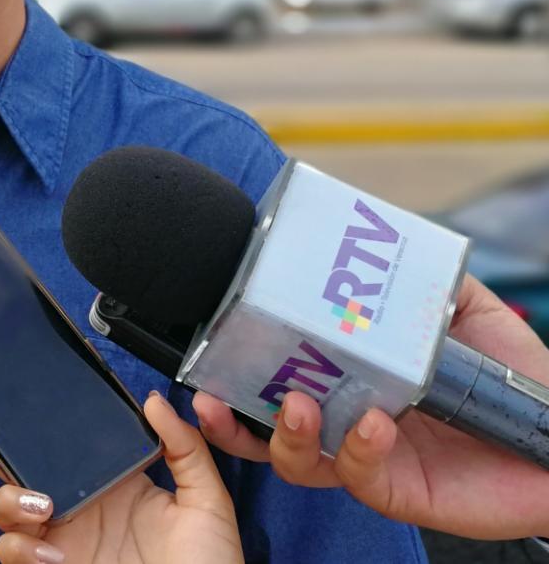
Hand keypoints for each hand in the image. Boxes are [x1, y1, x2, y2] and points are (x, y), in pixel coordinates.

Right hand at [0, 391, 242, 563]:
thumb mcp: (206, 501)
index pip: (59, 439)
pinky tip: (51, 552)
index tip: (7, 383)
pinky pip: (14, 553)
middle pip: (14, 464)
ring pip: (5, 508)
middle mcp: (77, 505)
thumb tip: (154, 400)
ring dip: (10, 498)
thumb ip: (184, 447)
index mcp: (108, 480)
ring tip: (40, 506)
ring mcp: (61, 542)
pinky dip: (22, 548)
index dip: (28, 414)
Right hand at [193, 273, 548, 539]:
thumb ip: (423, 278)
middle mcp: (344, 417)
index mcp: (348, 375)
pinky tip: (372, 423)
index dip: (236, 365)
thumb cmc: (516, 376)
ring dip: (283, 435)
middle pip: (266, 425)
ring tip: (294, 406)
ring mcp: (366, 456)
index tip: (210, 343)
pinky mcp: (397, 489)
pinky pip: (359, 475)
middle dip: (229, 416)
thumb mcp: (465, 309)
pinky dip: (356, 448)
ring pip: (297, 461)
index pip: (278, 371)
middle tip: (215, 395)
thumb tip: (381, 237)